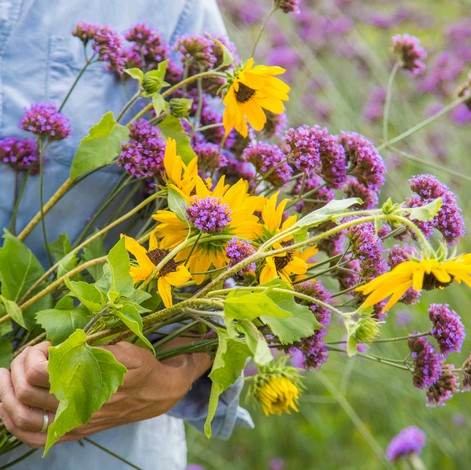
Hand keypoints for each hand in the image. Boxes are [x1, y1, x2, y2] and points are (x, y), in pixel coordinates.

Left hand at [0, 340, 211, 447]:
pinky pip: (33, 437)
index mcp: (90, 384)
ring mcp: (74, 423)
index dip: (34, 354)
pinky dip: (13, 424)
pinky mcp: (74, 431)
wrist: (158, 393)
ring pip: (22, 417)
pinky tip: (6, 408)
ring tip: (3, 377)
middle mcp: (78, 408)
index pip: (42, 373)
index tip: (46, 344)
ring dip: (5, 397)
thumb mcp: (127, 349)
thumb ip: (96, 347)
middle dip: (16, 369)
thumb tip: (68, 343)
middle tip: (24, 355)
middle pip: (25, 393)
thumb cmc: (142, 367)